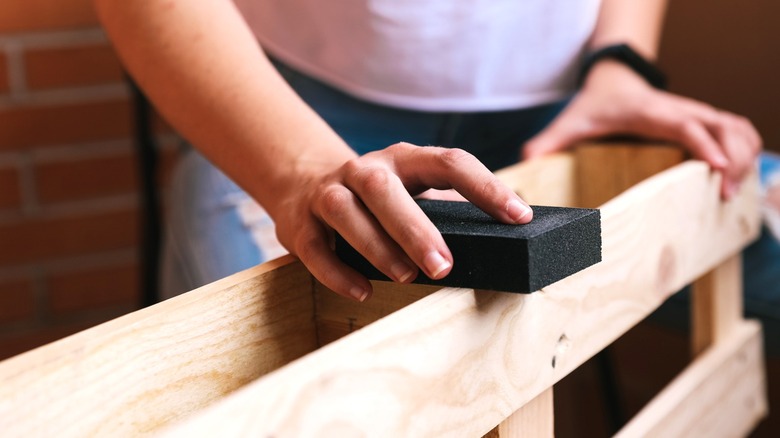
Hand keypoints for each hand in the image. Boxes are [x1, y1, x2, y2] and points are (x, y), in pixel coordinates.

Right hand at [271, 142, 532, 300]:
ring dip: (377, 245)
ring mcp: (328, 193)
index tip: (519, 217)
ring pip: (347, 211)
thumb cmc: (378, 196)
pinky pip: (315, 247)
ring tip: (405, 277)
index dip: (486, 187)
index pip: (450, 162)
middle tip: (444, 267)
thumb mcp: (413, 189)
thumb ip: (448, 209)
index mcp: (404, 158)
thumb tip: (505, 241)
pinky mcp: (299, 223)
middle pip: (385, 188)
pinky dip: (338, 271)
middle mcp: (364, 169)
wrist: (302, 181)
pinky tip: (362, 291)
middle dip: (415, 228)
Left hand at [523, 61, 761, 198]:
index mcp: (650, 112)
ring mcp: (694, 113)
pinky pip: (736, 129)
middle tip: (725, 194)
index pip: (686, 125)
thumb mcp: (570, 122)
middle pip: (722, 127)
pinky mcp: (702, 120)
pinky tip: (740, 174)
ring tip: (733, 190)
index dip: (703, 146)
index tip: (714, 170)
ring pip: (736, 126)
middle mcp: (678, 110)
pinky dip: (746, 148)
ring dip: (744, 154)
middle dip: (732, 158)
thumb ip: (547, 142)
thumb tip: (524, 163)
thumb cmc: (594, 104)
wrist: (612, 80)